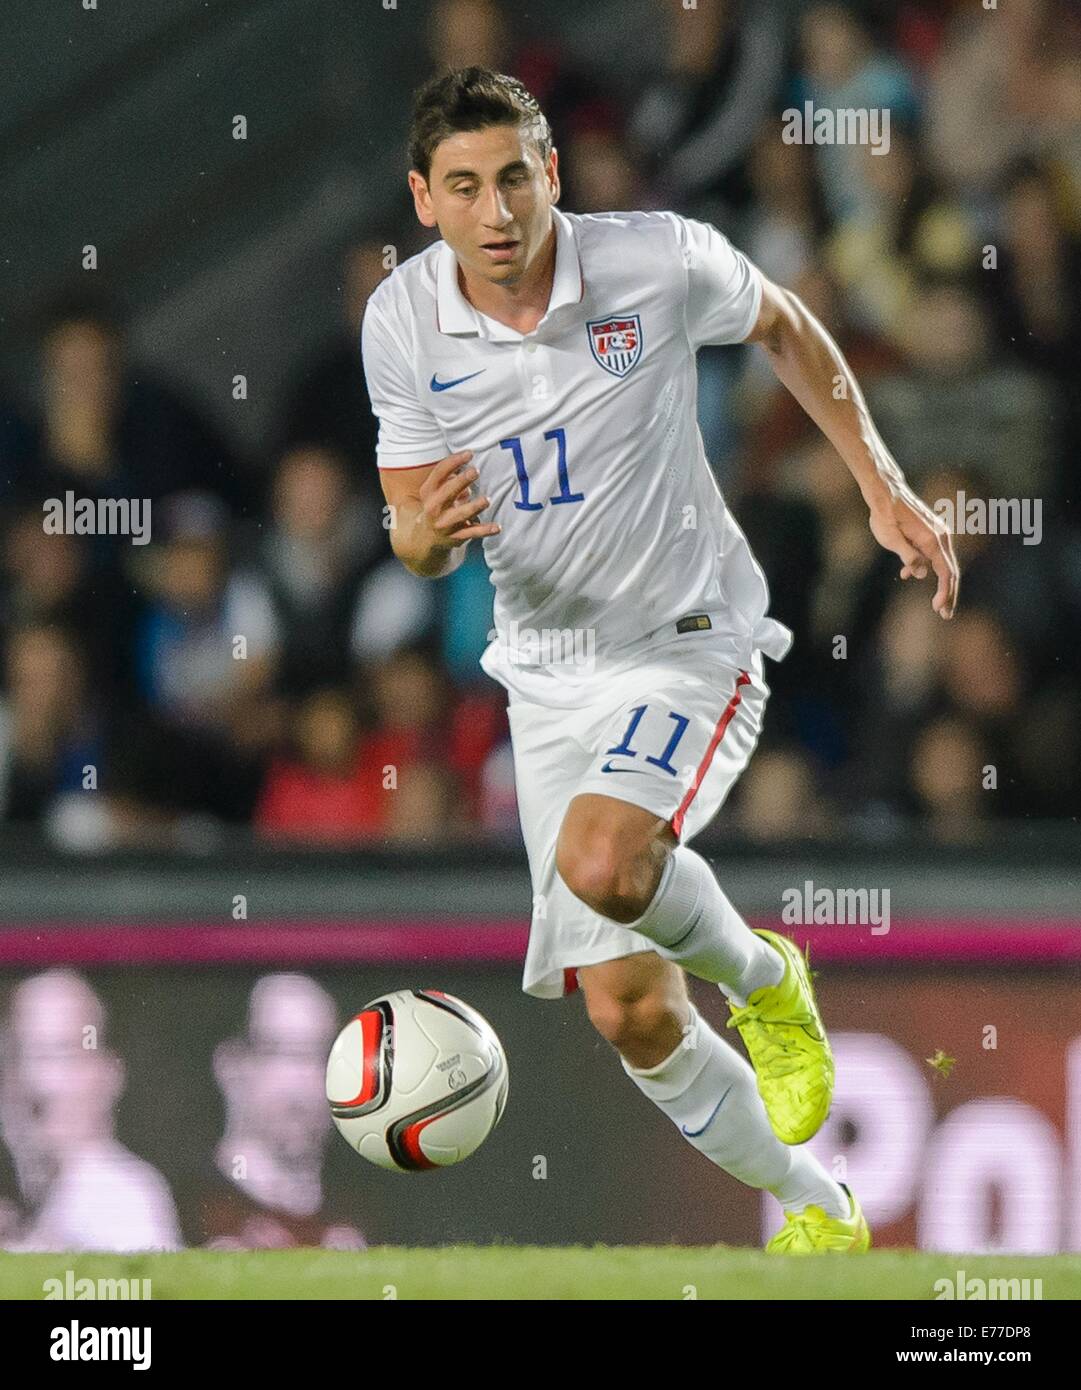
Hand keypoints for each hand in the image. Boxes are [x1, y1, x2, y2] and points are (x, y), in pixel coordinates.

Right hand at [417, 451, 500, 551]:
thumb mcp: (436, 490)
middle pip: (448, 492)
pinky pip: (472, 533)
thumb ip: (450, 476)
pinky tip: (497, 527)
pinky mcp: (457, 536)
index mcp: (429, 491)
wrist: (426, 536)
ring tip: (486, 500)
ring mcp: (445, 523)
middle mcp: (435, 507)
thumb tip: (466, 459)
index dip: (453, 461)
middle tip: (475, 471)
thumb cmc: (437, 505)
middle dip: (461, 481)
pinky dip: (485, 531)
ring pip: (460, 514)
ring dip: (474, 507)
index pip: (439, 473)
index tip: (469, 453)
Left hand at [867, 483, 959, 618]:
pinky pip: (934, 555)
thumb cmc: (885, 516)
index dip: (945, 592)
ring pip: (944, 564)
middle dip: (948, 594)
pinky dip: (925, 567)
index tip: (939, 609)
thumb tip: (921, 573)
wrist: (886, 493)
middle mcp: (941, 536)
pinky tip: (907, 574)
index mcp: (933, 540)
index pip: (946, 571)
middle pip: (951, 570)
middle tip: (946, 615)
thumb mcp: (890, 539)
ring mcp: (938, 534)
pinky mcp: (931, 533)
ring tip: (937, 605)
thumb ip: (907, 556)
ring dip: (939, 584)